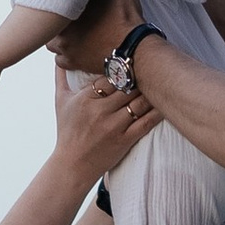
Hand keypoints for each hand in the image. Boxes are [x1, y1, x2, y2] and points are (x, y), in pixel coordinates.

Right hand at [51, 59, 158, 187]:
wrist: (72, 165)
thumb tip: (59, 58)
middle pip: (127, 87)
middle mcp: (100, 111)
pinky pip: (146, 122)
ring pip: (139, 103)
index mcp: (85, 99)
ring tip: (160, 83)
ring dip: (151, 92)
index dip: (122, 67)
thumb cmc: (67, 131)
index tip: (132, 59)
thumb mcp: (61, 102)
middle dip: (140, 77)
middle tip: (152, 67)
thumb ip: (61, 77)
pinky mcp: (125, 140)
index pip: (109, 76)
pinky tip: (165, 104)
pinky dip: (157, 112)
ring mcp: (114, 126)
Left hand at [54, 0, 139, 70]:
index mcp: (68, 9)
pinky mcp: (73, 64)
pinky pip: (60, 60)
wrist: (134, 50)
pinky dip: (66, 55)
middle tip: (69, 14)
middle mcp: (61, 30)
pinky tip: (76, 49)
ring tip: (71, 31)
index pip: (51, 2)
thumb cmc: (124, 17)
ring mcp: (66, 49)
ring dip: (59, 37)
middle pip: (48, 22)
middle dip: (56, 18)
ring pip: (52, 42)